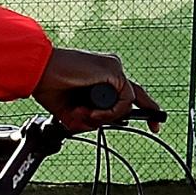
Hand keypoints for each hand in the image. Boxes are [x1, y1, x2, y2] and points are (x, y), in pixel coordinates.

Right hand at [33, 46, 164, 128]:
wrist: (39, 72)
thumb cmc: (50, 87)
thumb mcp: (72, 112)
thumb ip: (88, 120)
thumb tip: (99, 125)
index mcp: (101, 76)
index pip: (127, 92)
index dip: (142, 106)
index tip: (154, 121)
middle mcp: (111, 69)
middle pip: (136, 93)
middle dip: (150, 110)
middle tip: (157, 127)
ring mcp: (114, 68)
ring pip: (127, 101)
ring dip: (108, 116)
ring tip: (87, 114)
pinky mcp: (113, 69)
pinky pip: (123, 100)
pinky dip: (110, 112)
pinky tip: (92, 111)